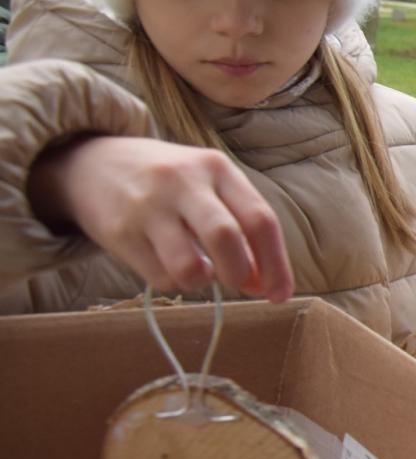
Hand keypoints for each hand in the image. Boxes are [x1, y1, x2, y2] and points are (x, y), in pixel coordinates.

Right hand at [27, 135, 291, 300]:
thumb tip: (262, 284)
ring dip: (203, 282)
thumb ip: (241, 225)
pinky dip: (174, 282)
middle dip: (241, 274)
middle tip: (241, 285)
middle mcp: (183, 182)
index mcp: (216, 168)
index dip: (276, 264)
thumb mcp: (209, 184)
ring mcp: (148, 207)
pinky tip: (168, 263)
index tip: (280, 295)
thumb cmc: (169, 182)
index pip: (260, 219)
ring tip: (198, 270)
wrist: (91, 164)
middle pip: (226, 238)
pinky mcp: (119, 232)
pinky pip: (160, 277)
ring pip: (190, 267)